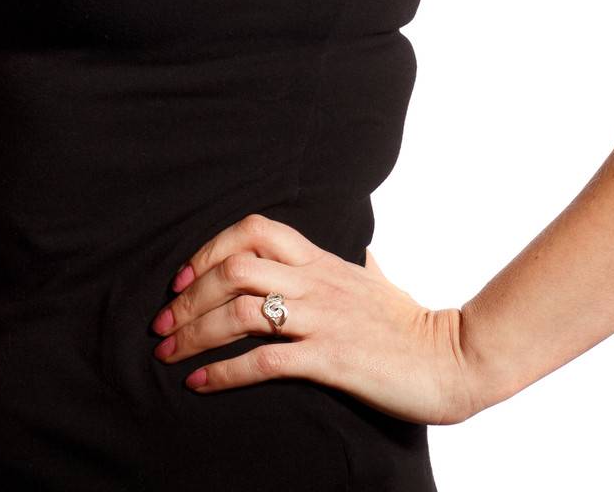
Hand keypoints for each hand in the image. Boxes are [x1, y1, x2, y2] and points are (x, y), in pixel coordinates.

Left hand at [151, 213, 478, 425]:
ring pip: (240, 311)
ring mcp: (321, 319)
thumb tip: (366, 255)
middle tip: (161, 324)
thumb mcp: (381, 283)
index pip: (254, 230)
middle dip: (189, 296)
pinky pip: (264, 360)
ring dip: (194, 333)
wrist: (451, 358)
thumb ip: (363, 266)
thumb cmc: (413, 324)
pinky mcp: (329, 359)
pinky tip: (201, 383)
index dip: (209, 249)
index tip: (183, 278)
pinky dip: (224, 372)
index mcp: (322, 259)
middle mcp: (315, 282)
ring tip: (168, 354)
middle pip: (234, 268)